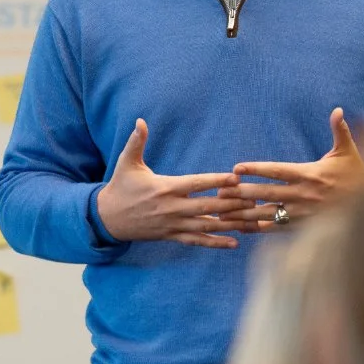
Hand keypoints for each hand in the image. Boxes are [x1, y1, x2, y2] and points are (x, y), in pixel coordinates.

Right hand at [96, 118, 258, 247]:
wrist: (108, 218)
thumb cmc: (120, 187)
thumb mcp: (127, 162)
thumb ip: (136, 141)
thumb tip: (140, 121)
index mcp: (165, 187)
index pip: (196, 184)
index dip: (217, 181)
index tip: (236, 178)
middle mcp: (172, 208)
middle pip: (207, 206)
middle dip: (232, 204)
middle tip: (254, 200)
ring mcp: (173, 224)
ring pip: (206, 226)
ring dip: (230, 223)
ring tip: (250, 221)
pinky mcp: (172, 236)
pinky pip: (197, 241)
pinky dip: (216, 243)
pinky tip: (235, 243)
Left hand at [218, 108, 363, 230]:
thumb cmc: (356, 173)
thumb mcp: (348, 150)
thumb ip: (340, 130)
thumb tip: (339, 109)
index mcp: (309, 174)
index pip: (277, 171)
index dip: (256, 169)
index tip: (236, 168)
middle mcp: (303, 195)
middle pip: (266, 194)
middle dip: (242, 194)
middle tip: (220, 192)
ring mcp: (303, 213)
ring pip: (268, 214)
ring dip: (244, 214)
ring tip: (222, 214)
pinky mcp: (304, 227)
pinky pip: (277, 229)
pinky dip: (258, 229)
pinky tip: (241, 229)